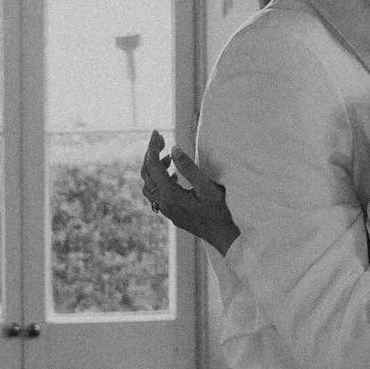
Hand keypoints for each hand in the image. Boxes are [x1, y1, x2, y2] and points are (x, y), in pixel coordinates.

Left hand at [142, 132, 237, 256]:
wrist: (222, 236)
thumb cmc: (219, 211)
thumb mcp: (207, 187)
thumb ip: (189, 168)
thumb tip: (174, 149)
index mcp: (171, 195)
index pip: (154, 166)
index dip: (153, 147)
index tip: (156, 132)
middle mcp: (164, 203)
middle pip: (146, 174)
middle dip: (150, 154)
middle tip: (160, 139)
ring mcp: (165, 210)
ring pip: (148, 185)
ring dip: (153, 168)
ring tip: (168, 158)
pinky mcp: (170, 213)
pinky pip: (154, 194)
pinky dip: (158, 180)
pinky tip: (173, 176)